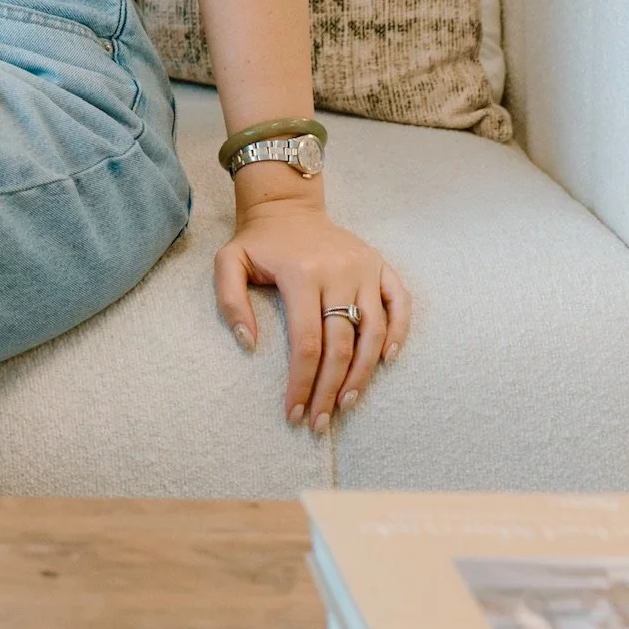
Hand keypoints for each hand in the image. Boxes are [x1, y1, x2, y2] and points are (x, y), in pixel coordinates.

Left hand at [214, 199, 410, 433]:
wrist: (287, 205)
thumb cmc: (258, 242)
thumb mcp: (228, 262)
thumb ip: (229, 301)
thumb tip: (248, 345)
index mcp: (301, 274)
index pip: (306, 342)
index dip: (302, 383)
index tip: (295, 412)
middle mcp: (338, 271)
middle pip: (341, 344)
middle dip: (330, 389)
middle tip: (320, 423)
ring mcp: (363, 267)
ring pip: (373, 331)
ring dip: (363, 374)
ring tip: (347, 404)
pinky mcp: (379, 263)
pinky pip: (400, 301)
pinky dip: (400, 332)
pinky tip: (387, 361)